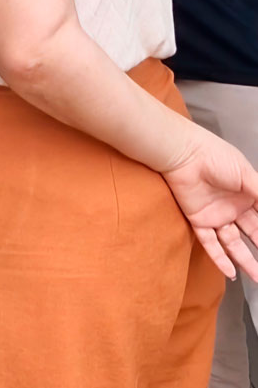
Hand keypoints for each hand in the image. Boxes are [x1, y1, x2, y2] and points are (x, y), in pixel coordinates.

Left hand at [161, 126, 257, 281]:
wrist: (183, 154)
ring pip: (233, 243)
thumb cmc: (215, 157)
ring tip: (257, 277)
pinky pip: (209, 243)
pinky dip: (219, 258)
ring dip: (245, 261)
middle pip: (252, 234)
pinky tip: (230, 273)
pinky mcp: (198, 220)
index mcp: (247, 195)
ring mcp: (216, 215)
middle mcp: (233, 207)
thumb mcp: (247, 175)